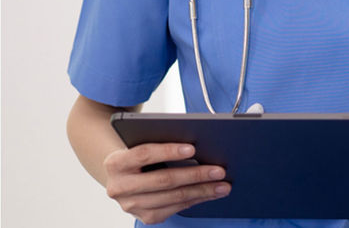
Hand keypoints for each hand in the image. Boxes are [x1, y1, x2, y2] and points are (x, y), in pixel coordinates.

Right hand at [102, 143, 228, 224]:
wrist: (123, 177)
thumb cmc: (140, 157)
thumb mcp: (143, 144)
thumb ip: (162, 142)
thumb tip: (198, 143)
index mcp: (116, 163)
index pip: (144, 154)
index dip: (168, 151)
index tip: (193, 148)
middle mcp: (119, 187)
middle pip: (163, 180)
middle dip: (195, 175)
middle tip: (219, 170)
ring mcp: (131, 205)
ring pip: (172, 197)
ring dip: (202, 191)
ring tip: (223, 185)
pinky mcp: (144, 217)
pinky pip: (175, 209)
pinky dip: (196, 200)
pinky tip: (210, 193)